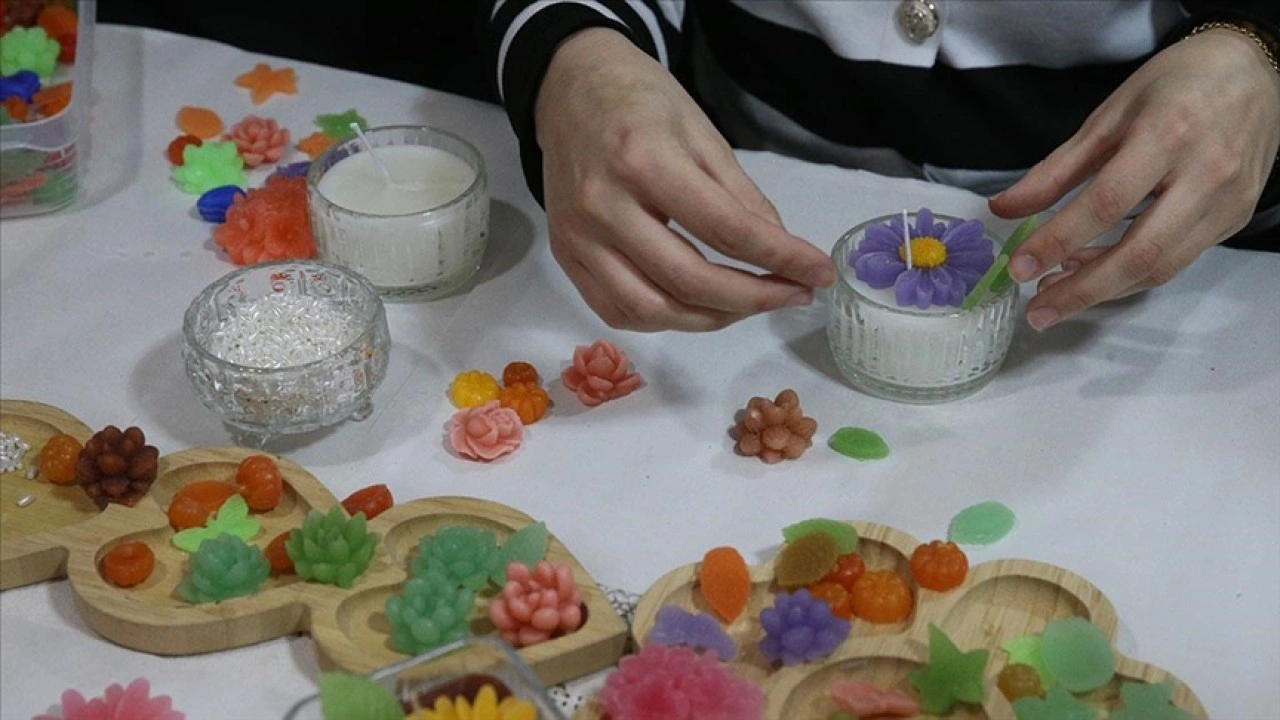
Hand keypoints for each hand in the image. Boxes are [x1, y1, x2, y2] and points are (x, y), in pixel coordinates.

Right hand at [534, 28, 833, 331]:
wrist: (569, 90)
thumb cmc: (641, 103)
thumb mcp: (703, 132)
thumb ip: (742, 197)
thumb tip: (781, 255)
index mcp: (643, 161)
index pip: (725, 230)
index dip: (780, 259)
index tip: (819, 274)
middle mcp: (604, 206)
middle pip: (689, 281)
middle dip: (753, 299)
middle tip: (791, 296)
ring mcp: (578, 238)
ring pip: (651, 310)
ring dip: (711, 319)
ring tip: (748, 305)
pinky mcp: (564, 257)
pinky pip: (617, 312)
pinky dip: (665, 320)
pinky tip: (697, 307)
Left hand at [990, 28, 1279, 330]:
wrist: (1254, 69)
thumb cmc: (1175, 85)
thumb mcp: (1108, 116)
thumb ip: (1055, 169)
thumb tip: (1002, 208)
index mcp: (1168, 135)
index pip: (1106, 202)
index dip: (1059, 239)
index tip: (1019, 267)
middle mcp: (1206, 174)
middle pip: (1141, 252)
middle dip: (1083, 290)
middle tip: (1037, 312)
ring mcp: (1228, 202)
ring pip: (1161, 267)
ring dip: (1103, 289)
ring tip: (1055, 293)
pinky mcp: (1236, 218)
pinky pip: (1177, 260)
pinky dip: (1130, 274)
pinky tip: (1093, 269)